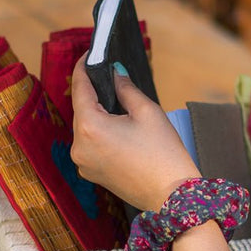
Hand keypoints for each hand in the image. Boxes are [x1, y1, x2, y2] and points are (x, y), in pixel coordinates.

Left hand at [70, 58, 200, 210]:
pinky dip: (99, 133)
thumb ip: (125, 88)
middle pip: (81, 109)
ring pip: (85, 127)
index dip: (83, 68)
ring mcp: (82, 162)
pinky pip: (90, 145)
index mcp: (90, 127)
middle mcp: (79, 146)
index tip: (89, 54)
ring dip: (97, 114)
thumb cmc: (163, 153)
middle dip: (93, 93)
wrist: (171, 196)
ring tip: (116, 102)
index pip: (79, 88)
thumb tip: (114, 73)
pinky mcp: (90, 173)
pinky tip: (118, 129)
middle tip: (108, 75)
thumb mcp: (147, 112)